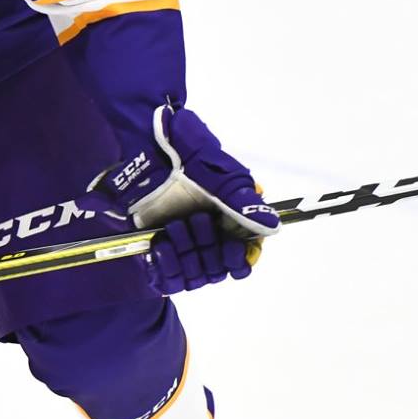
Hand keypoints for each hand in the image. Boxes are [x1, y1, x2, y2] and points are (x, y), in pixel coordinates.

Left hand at [86, 103, 279, 294]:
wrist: (144, 143)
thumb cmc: (187, 152)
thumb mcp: (221, 175)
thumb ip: (245, 203)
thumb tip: (273, 226)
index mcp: (230, 217)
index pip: (245, 253)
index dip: (242, 258)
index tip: (236, 251)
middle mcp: (209, 233)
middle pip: (219, 266)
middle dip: (211, 250)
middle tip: (198, 221)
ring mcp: (183, 240)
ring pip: (195, 272)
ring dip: (187, 256)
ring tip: (175, 226)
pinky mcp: (157, 244)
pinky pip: (166, 275)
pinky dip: (165, 267)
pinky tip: (160, 247)